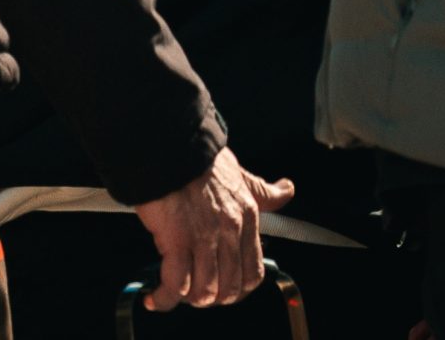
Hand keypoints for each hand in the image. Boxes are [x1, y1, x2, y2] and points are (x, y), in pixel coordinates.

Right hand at [130, 148, 293, 310]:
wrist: (169, 146)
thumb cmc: (199, 159)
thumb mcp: (239, 174)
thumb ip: (262, 190)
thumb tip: (287, 190)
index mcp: (247, 217)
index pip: (253, 273)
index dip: (237, 290)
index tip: (223, 290)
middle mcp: (229, 230)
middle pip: (228, 288)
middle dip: (211, 298)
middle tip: (195, 292)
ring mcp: (203, 237)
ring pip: (203, 291)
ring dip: (188, 298)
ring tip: (175, 293)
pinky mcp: (176, 240)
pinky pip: (175, 284)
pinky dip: (165, 297)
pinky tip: (156, 297)